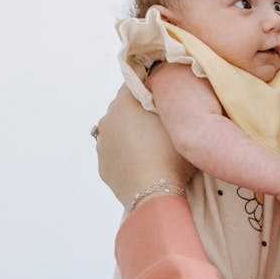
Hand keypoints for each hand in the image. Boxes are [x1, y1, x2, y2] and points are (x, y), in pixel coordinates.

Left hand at [94, 85, 193, 208]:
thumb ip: (167, 104)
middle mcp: (108, 119)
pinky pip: (114, 152)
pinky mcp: (102, 165)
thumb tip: (161, 95)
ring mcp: (102, 144)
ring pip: (117, 131)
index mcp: (124, 103)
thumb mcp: (177, 123)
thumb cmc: (171, 157)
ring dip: (129, 133)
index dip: (148, 84)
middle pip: (123, 107)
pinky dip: (124, 154)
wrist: (154, 196)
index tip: (160, 91)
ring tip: (150, 147)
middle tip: (158, 123)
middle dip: (137, 111)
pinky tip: (141, 163)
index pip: (133, 81)